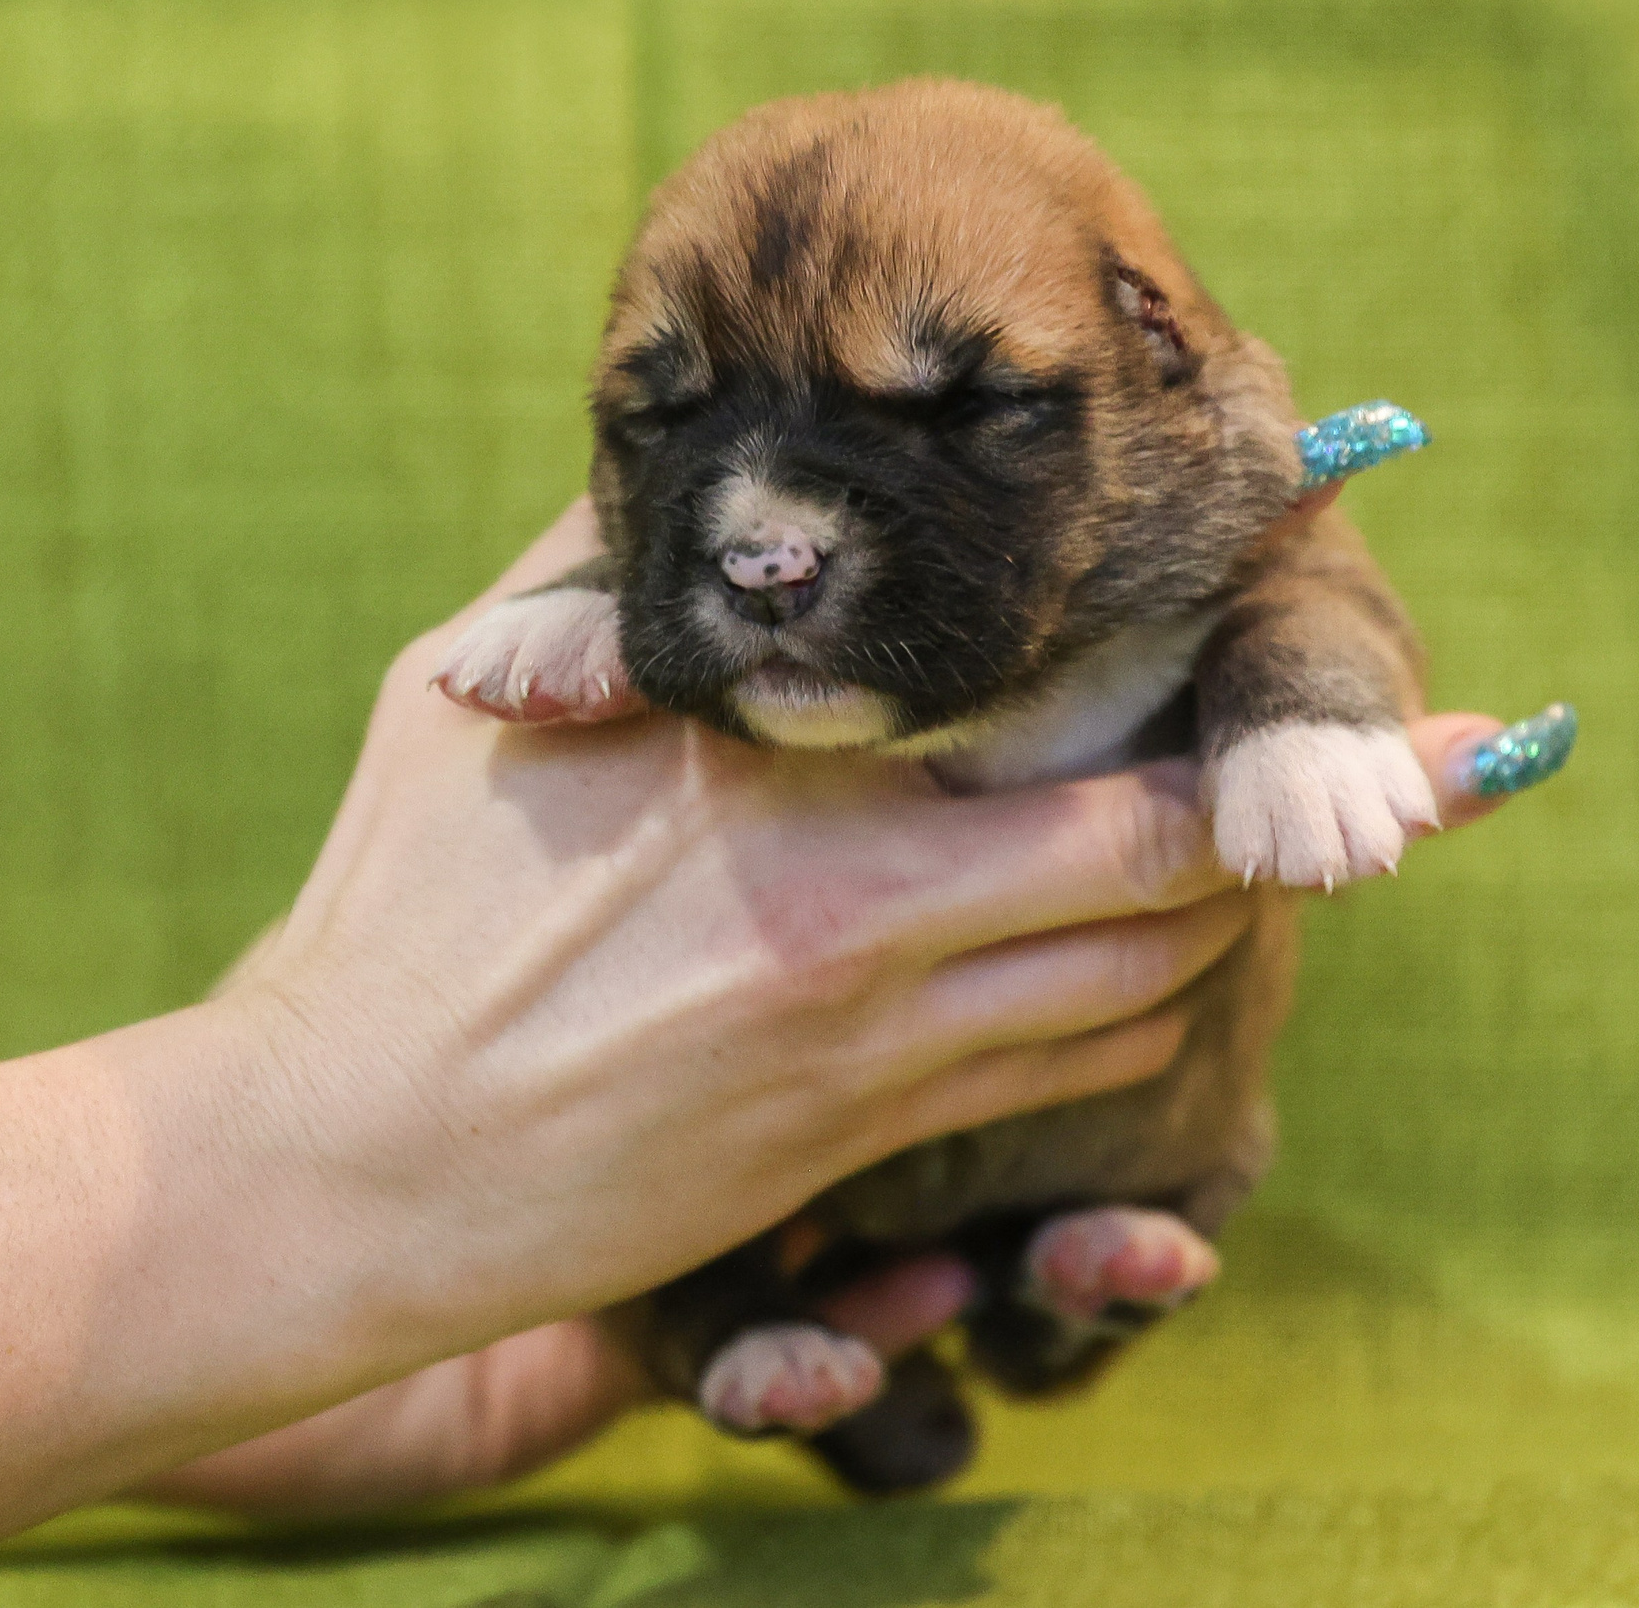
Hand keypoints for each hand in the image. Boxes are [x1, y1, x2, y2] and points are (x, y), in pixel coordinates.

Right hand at [225, 496, 1258, 1357]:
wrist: (343, 1166)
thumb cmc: (393, 914)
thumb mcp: (468, 691)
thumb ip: (604, 578)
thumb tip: (697, 472)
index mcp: (768, 755)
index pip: (1055, 694)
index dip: (1198, 664)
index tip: (1276, 593)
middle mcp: (858, 897)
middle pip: (1164, 856)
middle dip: (1261, 814)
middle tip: (1295, 764)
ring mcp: (875, 1037)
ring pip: (1146, 981)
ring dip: (1210, 921)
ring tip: (1228, 858)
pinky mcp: (865, 1140)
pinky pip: (1068, 1079)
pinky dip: (1131, 1017)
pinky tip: (1127, 972)